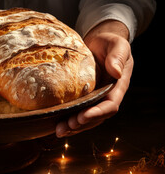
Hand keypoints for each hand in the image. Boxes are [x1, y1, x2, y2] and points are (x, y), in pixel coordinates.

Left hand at [56, 20, 133, 136]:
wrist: (99, 43)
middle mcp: (106, 96)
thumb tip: (116, 72)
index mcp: (118, 87)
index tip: (83, 116)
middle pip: (96, 117)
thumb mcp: (118, 45)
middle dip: (82, 124)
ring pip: (86, 118)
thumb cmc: (110, 42)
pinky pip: (77, 111)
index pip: (110, 105)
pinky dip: (67, 120)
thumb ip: (118, 57)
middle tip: (67, 126)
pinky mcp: (83, 97)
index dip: (97, 113)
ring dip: (73, 127)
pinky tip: (56, 124)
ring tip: (59, 131)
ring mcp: (94, 98)